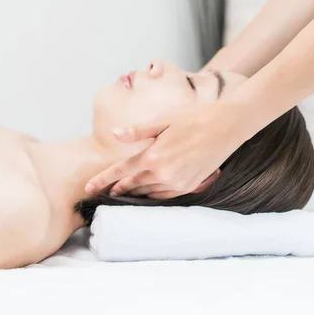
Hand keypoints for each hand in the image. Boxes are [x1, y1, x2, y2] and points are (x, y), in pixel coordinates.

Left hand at [84, 102, 247, 198]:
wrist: (226, 127)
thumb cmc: (192, 119)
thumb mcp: (162, 121)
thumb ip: (137, 131)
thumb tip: (115, 134)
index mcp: (153, 157)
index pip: (121, 171)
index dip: (103, 180)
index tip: (88, 187)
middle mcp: (163, 174)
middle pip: (133, 184)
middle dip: (117, 188)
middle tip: (104, 191)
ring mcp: (178, 183)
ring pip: (149, 192)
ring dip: (135, 192)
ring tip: (122, 191)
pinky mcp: (190, 186)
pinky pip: (165, 195)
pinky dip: (154, 194)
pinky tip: (148, 191)